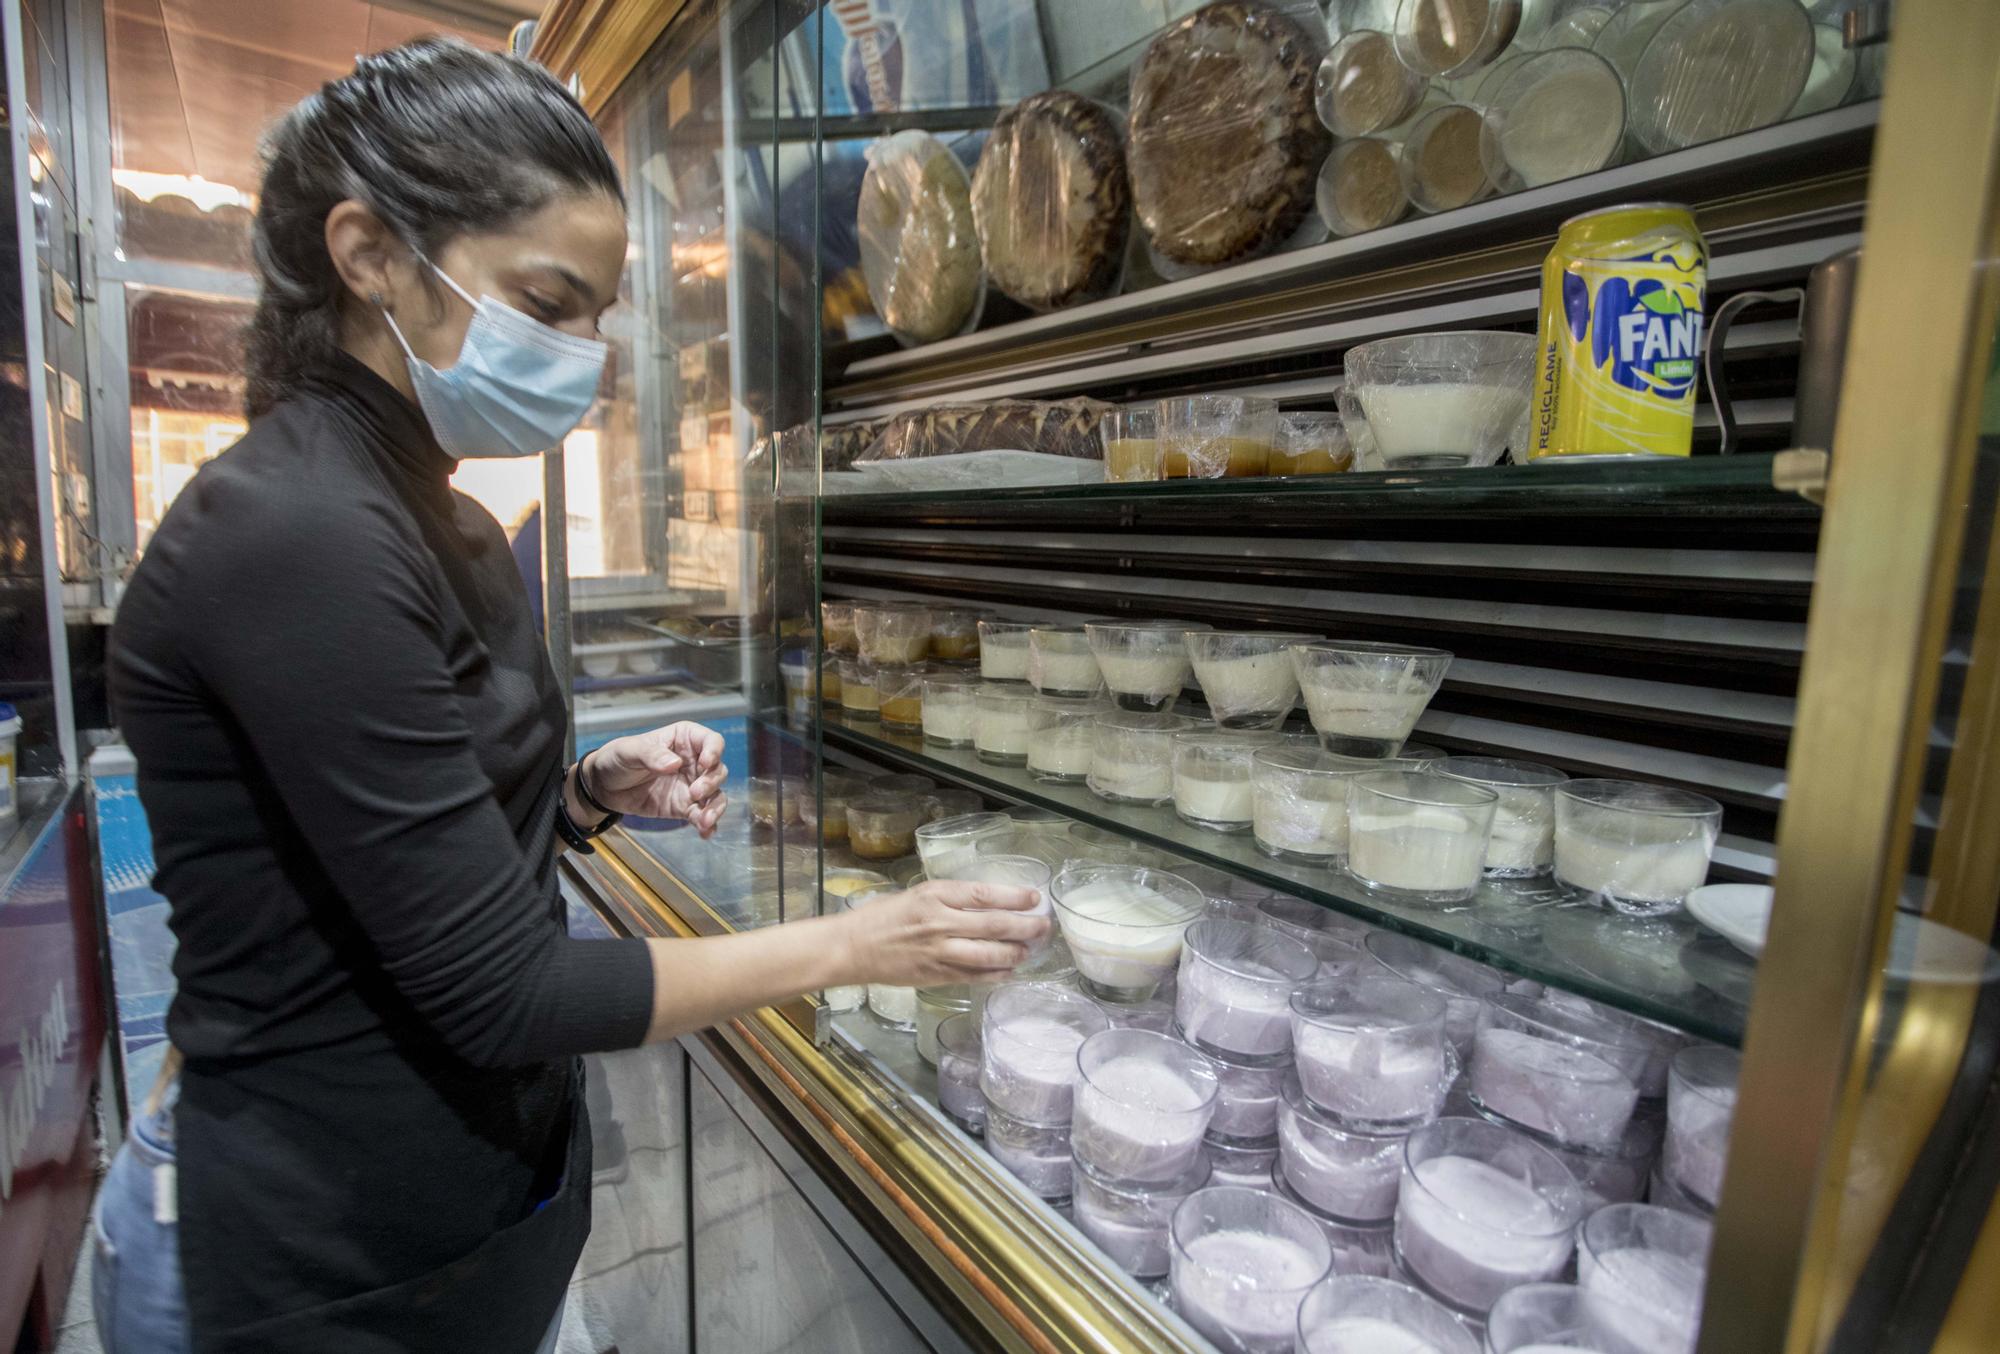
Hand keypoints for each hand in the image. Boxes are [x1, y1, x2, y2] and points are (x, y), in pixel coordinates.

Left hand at [585, 722, 728, 834]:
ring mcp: (691, 786)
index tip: (706, 763)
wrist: (603, 787)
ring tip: (704, 820)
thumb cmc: (617, 758)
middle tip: (694, 793)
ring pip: (716, 795)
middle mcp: (694, 762)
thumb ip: (651, 755)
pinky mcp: (684, 808)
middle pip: (718, 770)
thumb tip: (674, 764)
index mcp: (684, 740)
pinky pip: (702, 816)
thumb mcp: (629, 751)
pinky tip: (705, 833)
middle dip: (712, 782)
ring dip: (715, 808)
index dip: (714, 751)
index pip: (711, 741)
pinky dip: (707, 825)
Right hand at [837, 879, 1050, 987]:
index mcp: (935, 895)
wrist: (853, 947)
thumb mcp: (917, 894)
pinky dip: (996, 974)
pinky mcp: (936, 975)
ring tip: (1031, 950)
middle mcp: (940, 922)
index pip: (984, 895)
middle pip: (994, 925)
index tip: (1035, 898)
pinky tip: (1009, 971)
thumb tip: (989, 902)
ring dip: (1015, 953)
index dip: (1014, 897)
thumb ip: (950, 898)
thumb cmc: (883, 916)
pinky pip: (974, 976)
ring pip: (988, 953)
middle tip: (1044, 926)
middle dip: (1025, 926)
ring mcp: (939, 952)